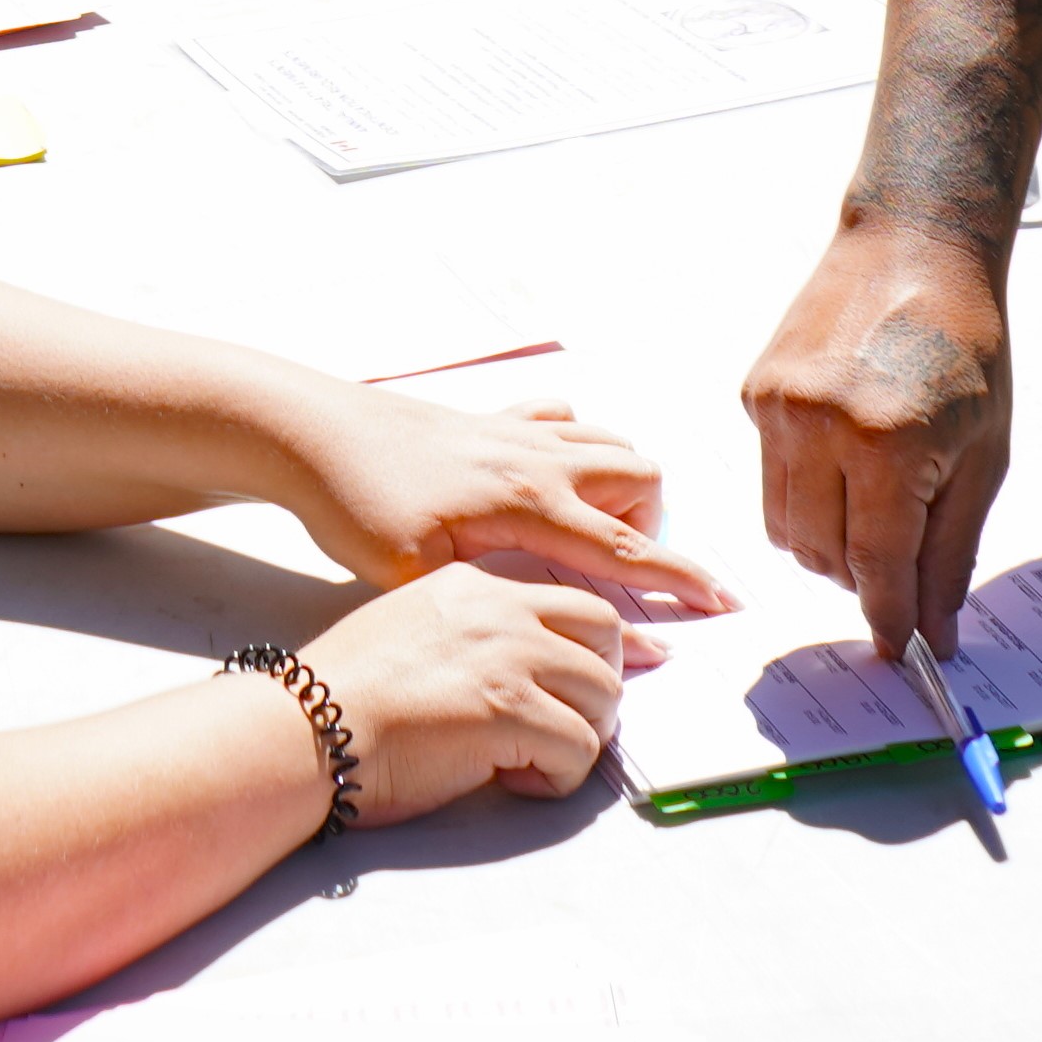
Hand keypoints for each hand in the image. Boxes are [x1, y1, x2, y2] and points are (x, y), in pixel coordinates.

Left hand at [274, 388, 732, 613]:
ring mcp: (519, 431)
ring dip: (620, 484)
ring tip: (584, 531)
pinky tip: (549, 478)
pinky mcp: (495, 419)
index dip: (679, 578)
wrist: (317, 437)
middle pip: (639, 479)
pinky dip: (578, 446)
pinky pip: (566, 419)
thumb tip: (553, 622)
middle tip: (608, 571)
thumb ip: (498, 596)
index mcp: (528, 503)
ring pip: (611, 442)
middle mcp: (538, 459)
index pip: (624, 547)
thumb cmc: (362, 510)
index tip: (724, 599)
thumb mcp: (423, 575)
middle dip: (647, 526)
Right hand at [293, 563, 636, 824]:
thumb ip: (474, 629)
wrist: (307, 726)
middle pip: (607, 635)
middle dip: (601, 686)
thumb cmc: (347, 691)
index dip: (612, 637)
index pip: (574, 596)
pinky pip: (578, 750)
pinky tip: (510, 777)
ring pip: (603, 695)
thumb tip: (526, 665)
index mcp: (478, 584)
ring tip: (526, 757)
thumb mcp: (414, 623)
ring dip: (579, 736)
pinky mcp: (509, 711)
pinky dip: (555, 776)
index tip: (644, 655)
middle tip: (569, 725)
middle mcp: (503, 610)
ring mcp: (510, 656)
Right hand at [743, 217, 1013, 654]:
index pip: (878, 566)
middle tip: (901, 561)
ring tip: (874, 503)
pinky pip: (771, 479)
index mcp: (889, 442)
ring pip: (785, 528)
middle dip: (862, 578)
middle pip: (823, 556)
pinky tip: (845, 449)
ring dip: (827, 542)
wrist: (913, 246)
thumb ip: (951, 550)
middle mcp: (820, 424)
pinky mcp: (755, 390)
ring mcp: (778, 405)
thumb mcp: (983, 455)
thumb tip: (933, 631)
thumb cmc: (965, 348)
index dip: (890, 618)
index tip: (900, 651)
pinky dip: (806, 489)